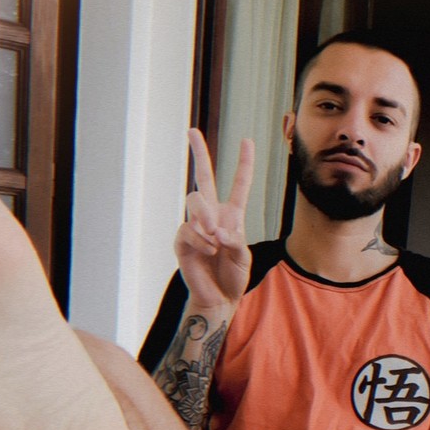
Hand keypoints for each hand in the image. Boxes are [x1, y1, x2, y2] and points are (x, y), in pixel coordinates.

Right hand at [174, 130, 253, 309]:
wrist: (219, 298)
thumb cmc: (233, 276)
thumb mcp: (244, 257)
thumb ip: (235, 241)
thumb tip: (216, 231)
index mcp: (232, 215)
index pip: (239, 185)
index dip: (244, 163)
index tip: (247, 141)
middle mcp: (212, 215)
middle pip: (203, 177)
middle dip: (199, 153)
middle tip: (192, 131)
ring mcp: (195, 225)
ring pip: (195, 201)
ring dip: (206, 220)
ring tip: (215, 242)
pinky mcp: (182, 239)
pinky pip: (188, 229)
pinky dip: (201, 242)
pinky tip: (208, 252)